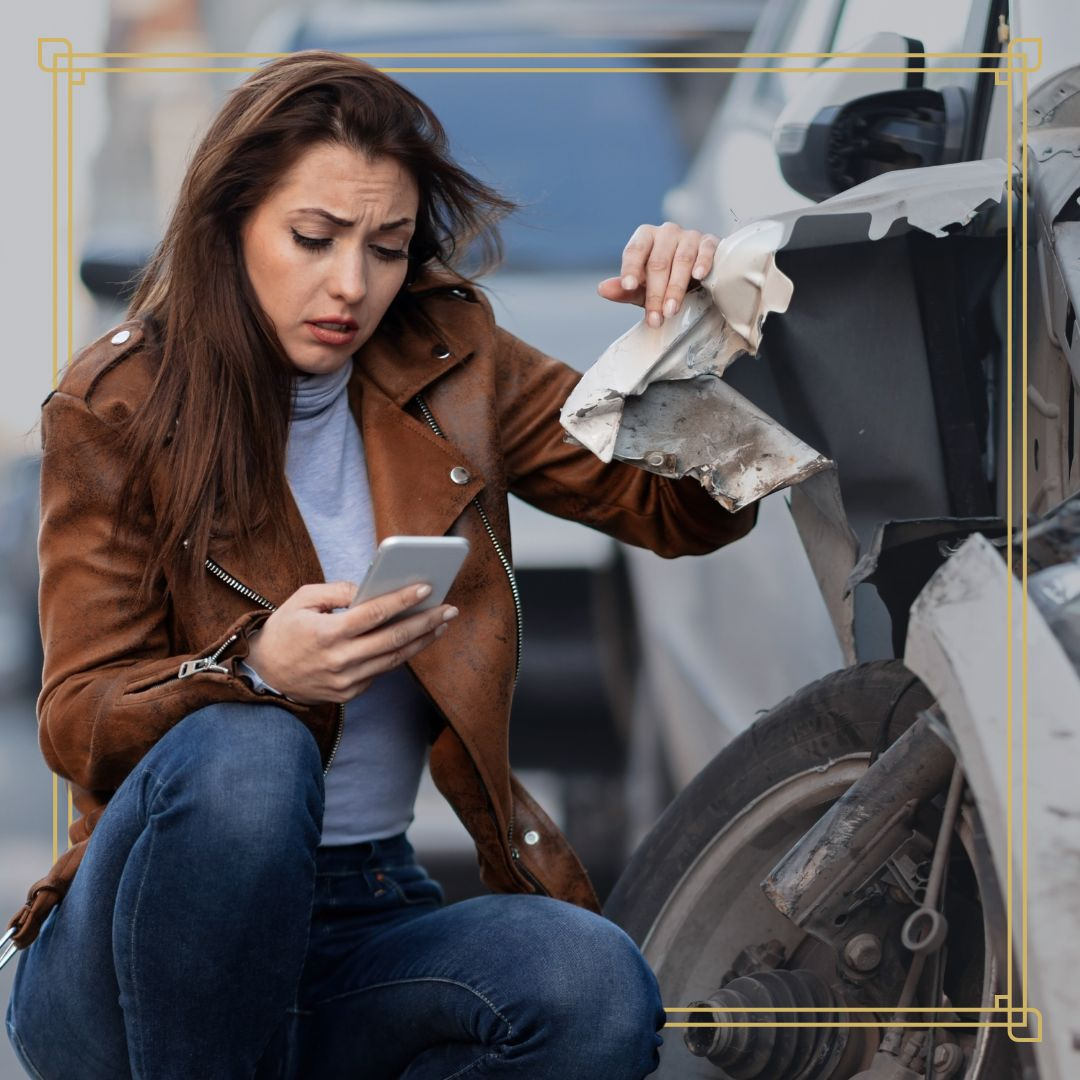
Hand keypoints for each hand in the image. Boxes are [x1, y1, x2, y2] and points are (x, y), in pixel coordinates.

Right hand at [244, 581, 457, 704]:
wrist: (265, 675)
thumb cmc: (285, 630)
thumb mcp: (302, 600)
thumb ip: (338, 592)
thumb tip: (371, 589)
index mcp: (326, 634)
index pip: (372, 615)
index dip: (401, 600)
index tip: (426, 588)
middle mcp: (340, 660)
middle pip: (393, 639)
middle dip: (425, 622)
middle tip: (449, 608)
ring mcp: (347, 681)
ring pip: (394, 659)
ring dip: (421, 640)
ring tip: (441, 623)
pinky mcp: (350, 693)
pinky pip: (382, 671)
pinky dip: (401, 654)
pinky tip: (417, 639)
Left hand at [597, 222, 719, 327]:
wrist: (698, 278)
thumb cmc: (665, 281)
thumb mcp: (642, 289)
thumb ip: (624, 290)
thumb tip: (602, 290)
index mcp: (645, 238)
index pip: (634, 251)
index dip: (631, 269)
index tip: (628, 287)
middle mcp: (666, 232)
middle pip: (658, 262)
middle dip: (655, 293)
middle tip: (655, 318)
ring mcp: (689, 236)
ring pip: (681, 260)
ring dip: (676, 288)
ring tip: (671, 310)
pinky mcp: (709, 242)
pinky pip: (706, 250)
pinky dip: (703, 263)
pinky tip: (698, 276)